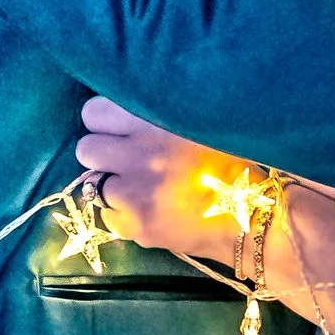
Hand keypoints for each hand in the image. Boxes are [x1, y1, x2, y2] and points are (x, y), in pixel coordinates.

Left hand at [75, 101, 254, 264]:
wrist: (248, 217)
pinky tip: (147, 211)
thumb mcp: (197, 122)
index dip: (105, 123)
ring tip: (138, 187)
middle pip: (86, 148)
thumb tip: (120, 109)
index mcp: (155, 123)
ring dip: (112, 185)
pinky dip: (123, 214)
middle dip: (102, 154)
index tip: (120, 131)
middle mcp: (141, 156)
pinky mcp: (135, 226)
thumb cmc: (227, 164)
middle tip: (125, 160)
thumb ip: (158, 112)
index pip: (94, 112)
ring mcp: (135, 194)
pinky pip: (107, 216)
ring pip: (93, 184)